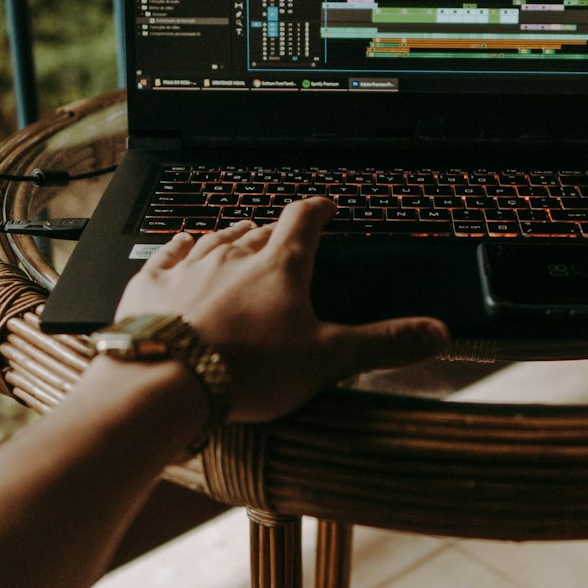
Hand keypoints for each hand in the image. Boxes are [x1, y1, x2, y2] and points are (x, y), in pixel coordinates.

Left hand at [114, 199, 448, 423]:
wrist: (168, 381)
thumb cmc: (249, 369)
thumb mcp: (329, 360)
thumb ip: (383, 344)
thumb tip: (437, 333)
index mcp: (280, 266)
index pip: (303, 221)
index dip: (317, 209)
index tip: (325, 206)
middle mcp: (232, 256)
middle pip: (256, 231)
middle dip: (272, 230)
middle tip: (281, 233)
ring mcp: (188, 268)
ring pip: (213, 239)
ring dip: (229, 235)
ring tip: (238, 235)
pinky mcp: (149, 287)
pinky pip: (166, 255)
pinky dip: (177, 247)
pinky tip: (180, 244)